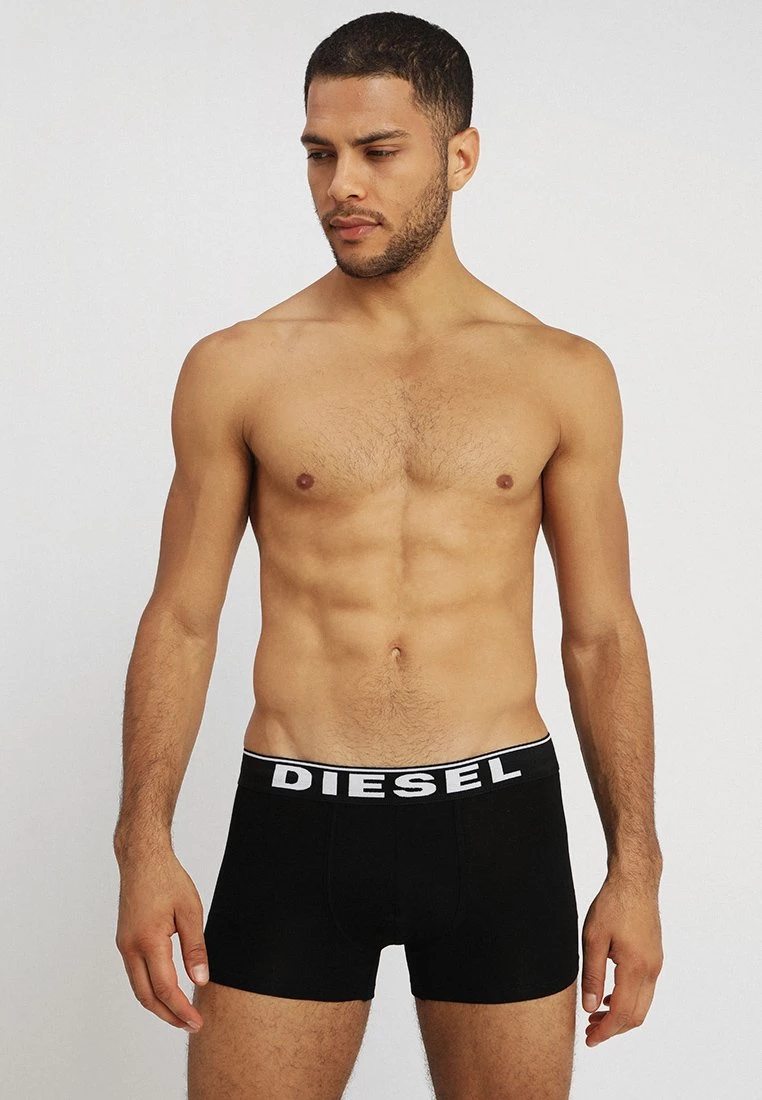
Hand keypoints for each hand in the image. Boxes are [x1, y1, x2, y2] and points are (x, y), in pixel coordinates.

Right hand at [114, 846, 209, 1031]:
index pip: (165, 987)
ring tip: (181, 1015)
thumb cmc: (168, 879)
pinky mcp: (124, 941)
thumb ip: (195, 948)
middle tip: (191, 1025)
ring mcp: (124, 945)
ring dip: (158, 1005)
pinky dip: (150, 989)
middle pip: (147, 996)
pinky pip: (135, 974)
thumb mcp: (190, 910)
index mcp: (149, 940)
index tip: (196, 1021)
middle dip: (168, 1016)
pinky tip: (166, 992)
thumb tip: (200, 981)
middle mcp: (130, 947)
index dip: (181, 1009)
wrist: (141, 859)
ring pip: (138, 988)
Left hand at [581, 873, 662, 1046]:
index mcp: (636, 967)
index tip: (590, 1039)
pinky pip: (644, 990)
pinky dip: (628, 1000)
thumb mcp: (593, 939)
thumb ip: (592, 976)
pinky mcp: (655, 956)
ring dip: (621, 1015)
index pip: (623, 1013)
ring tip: (596, 1015)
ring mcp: (656, 964)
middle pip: (636, 1015)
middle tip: (590, 1031)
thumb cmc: (612, 905)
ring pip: (642, 1004)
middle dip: (613, 1028)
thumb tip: (590, 1008)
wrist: (635, 881)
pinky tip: (609, 996)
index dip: (606, 1031)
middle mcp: (651, 970)